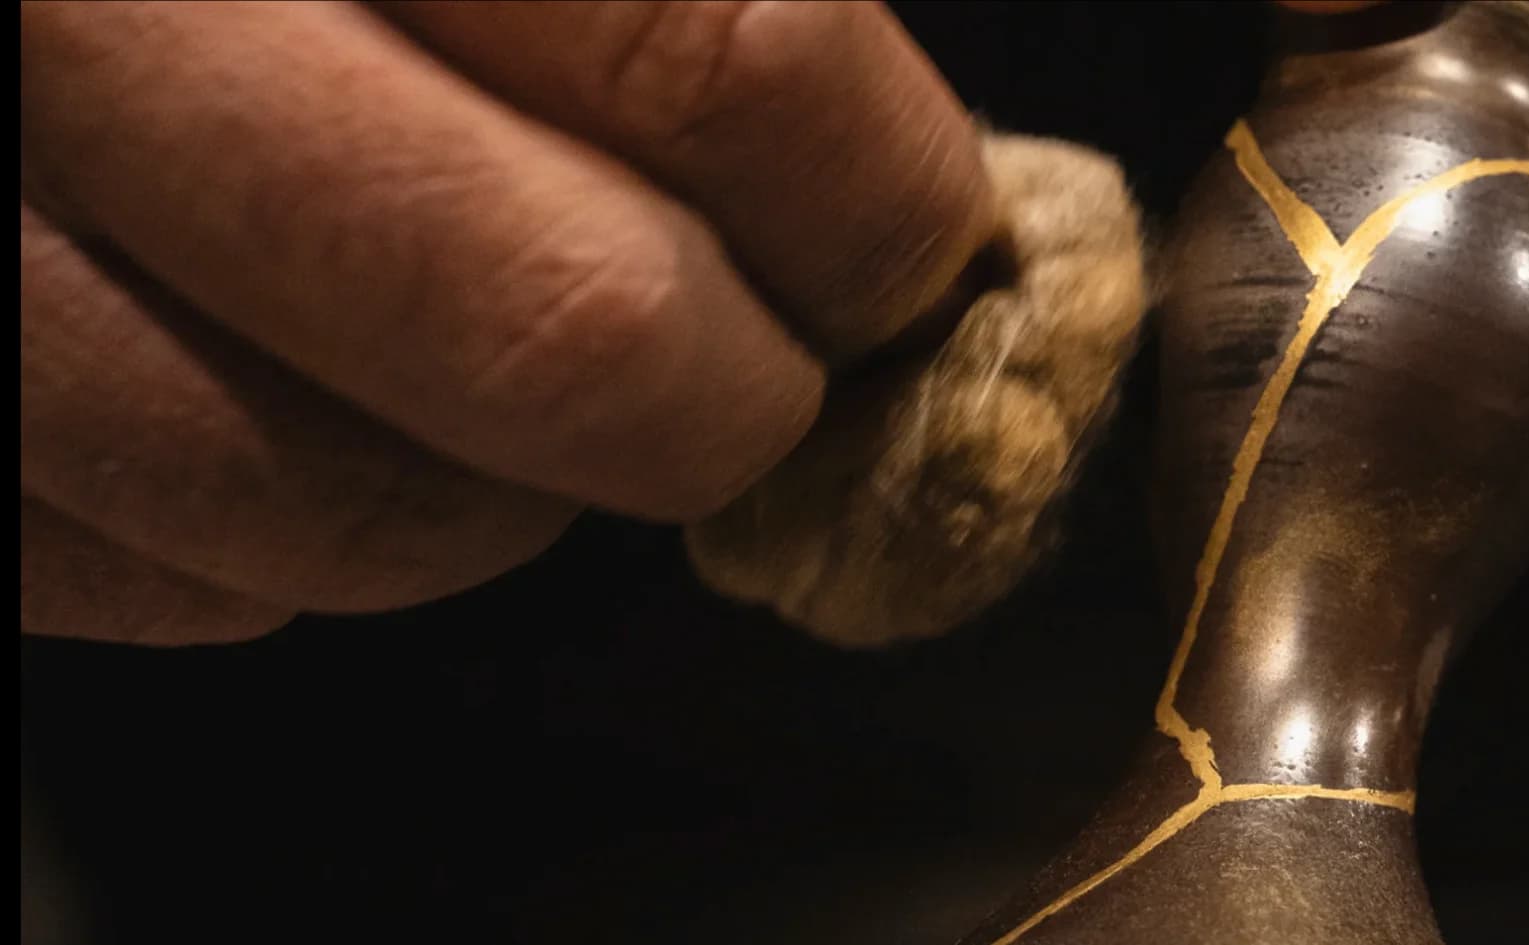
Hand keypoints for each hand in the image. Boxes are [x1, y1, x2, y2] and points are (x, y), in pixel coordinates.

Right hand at [19, 1, 993, 644]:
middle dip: (724, 402)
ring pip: (335, 506)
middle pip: (557, 331)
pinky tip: (291, 407)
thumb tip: (875, 169)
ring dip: (500, 500)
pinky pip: (143, 576)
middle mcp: (88, 14)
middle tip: (753, 371)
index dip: (873, 203)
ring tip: (503, 391)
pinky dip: (277, 546)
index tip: (909, 250)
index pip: (719, 57)